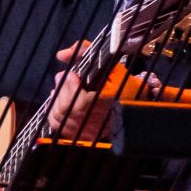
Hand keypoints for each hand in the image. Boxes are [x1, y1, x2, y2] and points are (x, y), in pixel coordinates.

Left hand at [44, 43, 160, 143]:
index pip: (83, 103)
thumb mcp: (109, 64)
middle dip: (61, 91)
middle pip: (69, 110)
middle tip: (62, 77)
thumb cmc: (121, 81)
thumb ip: (85, 52)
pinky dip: (55, 114)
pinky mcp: (87, 138)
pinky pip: (62, 128)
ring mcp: (95, 132)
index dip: (72, 89)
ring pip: (62, 119)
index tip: (72, 75)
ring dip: (56, 100)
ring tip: (60, 89)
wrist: (136, 103)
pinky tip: (59, 102)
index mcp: (116, 102)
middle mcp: (106, 121)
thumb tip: (61, 55)